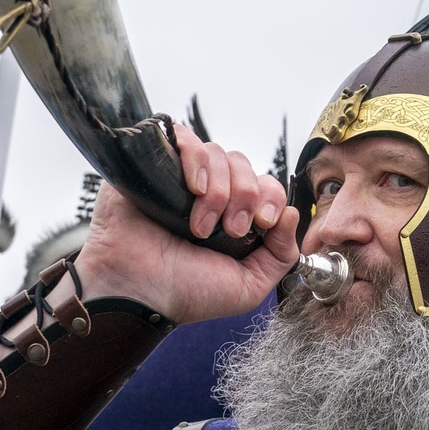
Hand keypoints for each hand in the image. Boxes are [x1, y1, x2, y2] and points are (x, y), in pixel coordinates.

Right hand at [73, 124, 300, 323]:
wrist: (137, 292)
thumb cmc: (186, 293)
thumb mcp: (248, 286)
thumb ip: (281, 255)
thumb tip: (291, 213)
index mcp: (233, 215)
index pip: (266, 185)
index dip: (271, 197)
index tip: (262, 224)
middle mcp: (208, 192)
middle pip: (244, 164)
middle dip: (245, 196)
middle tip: (229, 230)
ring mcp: (179, 177)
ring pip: (217, 152)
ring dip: (219, 189)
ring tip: (200, 225)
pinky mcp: (151, 164)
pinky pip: (183, 136)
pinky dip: (195, 158)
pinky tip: (193, 189)